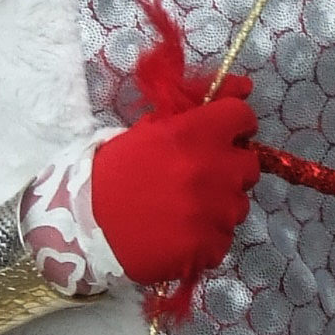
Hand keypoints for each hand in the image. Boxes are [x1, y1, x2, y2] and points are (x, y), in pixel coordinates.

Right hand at [90, 82, 258, 286]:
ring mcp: (212, 212)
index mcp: (193, 134)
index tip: (224, 135)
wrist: (85, 226)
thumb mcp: (149, 131)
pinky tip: (180, 233)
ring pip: (239, 205)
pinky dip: (207, 237)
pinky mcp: (208, 247)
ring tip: (185, 209)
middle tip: (202, 176)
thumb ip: (196, 110)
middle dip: (230, 168)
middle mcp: (210, 170)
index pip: (241, 117)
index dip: (235, 125)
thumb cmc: (115, 172)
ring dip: (219, 205)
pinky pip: (223, 239)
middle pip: (249, 166)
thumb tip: (243, 87)